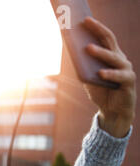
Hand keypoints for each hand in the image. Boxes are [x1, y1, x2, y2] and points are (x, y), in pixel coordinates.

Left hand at [82, 16, 135, 134]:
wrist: (112, 111)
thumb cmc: (100, 91)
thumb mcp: (88, 78)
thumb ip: (83, 66)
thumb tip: (72, 51)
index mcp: (111, 55)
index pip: (105, 37)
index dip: (96, 27)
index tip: (84, 19)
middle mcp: (120, 59)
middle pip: (110, 41)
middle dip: (98, 30)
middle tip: (86, 23)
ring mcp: (126, 70)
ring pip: (114, 58)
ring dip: (100, 53)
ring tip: (88, 48)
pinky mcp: (128, 83)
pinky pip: (120, 77)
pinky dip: (109, 75)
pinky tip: (100, 73)